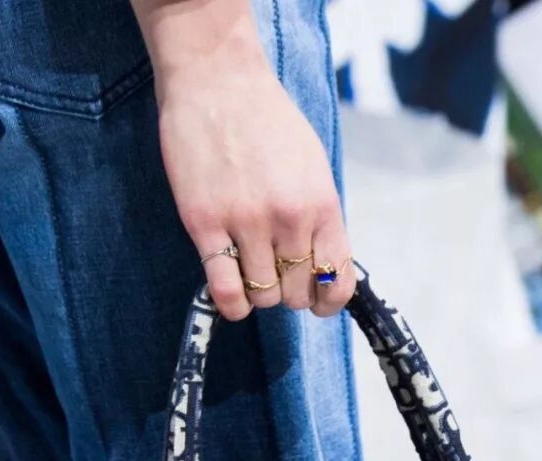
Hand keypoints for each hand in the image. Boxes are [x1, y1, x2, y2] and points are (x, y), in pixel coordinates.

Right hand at [132, 0, 353, 320]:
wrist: (216, 76)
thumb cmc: (266, 118)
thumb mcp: (313, 165)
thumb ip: (320, 216)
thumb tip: (323, 266)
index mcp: (321, 204)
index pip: (336, 282)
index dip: (326, 302)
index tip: (315, 301)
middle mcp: (289, 218)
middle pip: (297, 295)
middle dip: (288, 291)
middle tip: (273, 270)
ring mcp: (246, 222)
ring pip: (264, 297)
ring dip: (257, 292)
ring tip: (248, 267)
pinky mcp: (205, 223)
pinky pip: (226, 291)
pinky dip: (232, 304)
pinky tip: (230, 290)